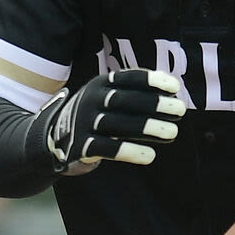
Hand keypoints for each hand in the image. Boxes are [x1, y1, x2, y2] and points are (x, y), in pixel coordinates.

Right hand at [36, 68, 187, 173]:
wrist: (53, 138)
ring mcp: (85, 123)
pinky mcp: (81, 146)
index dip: (151, 81)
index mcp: (101, 84)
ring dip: (148, 128)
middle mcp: (91, 100)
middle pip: (126, 100)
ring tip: (172, 133)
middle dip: (155, 104)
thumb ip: (132, 94)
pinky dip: (130, 152)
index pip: (128, 78)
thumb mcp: (106, 97)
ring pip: (119, 124)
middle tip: (181, 110)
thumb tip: (172, 96)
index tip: (175, 87)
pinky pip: (108, 148)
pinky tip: (150, 155)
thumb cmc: (94, 115)